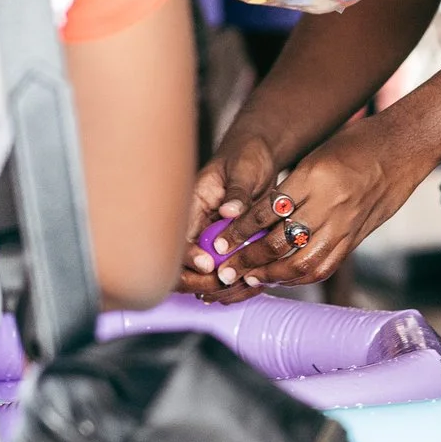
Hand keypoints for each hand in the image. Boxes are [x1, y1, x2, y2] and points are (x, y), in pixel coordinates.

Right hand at [177, 132, 283, 300]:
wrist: (261, 157)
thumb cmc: (248, 156)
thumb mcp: (244, 168)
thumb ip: (238, 191)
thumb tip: (229, 210)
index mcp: (193, 203)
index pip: (179, 236)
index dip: (189, 256)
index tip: (209, 264)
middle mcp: (198, 223)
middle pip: (183, 263)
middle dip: (199, 279)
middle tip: (224, 282)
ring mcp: (211, 236)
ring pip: (202, 272)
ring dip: (218, 284)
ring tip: (240, 285)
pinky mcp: (229, 244)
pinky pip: (226, 269)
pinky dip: (235, 280)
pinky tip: (249, 284)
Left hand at [197, 117, 427, 294]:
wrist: (404, 147)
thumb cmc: (357, 144)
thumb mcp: (316, 155)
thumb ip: (291, 187)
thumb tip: (257, 218)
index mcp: (314, 175)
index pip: (268, 211)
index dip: (240, 230)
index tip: (220, 242)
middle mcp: (330, 204)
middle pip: (280, 242)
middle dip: (249, 259)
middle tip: (225, 269)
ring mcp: (345, 224)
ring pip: (301, 262)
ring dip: (271, 275)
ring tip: (249, 277)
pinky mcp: (357, 237)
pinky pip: (324, 265)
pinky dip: (298, 276)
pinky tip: (281, 277)